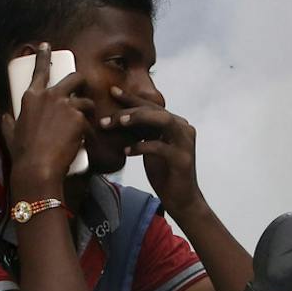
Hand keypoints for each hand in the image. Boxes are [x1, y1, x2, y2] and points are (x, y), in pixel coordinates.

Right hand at [4, 43, 92, 199]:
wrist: (38, 168)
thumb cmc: (22, 153)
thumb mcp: (10, 133)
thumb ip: (7, 121)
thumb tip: (3, 115)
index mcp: (31, 97)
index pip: (39, 70)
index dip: (44, 55)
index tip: (47, 46)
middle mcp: (50, 96)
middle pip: (74, 78)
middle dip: (80, 82)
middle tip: (81, 91)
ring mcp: (66, 105)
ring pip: (85, 101)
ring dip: (88, 110)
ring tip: (85, 123)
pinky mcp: (79, 118)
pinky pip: (88, 121)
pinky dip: (88, 130)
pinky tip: (84, 140)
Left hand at [102, 90, 200, 213]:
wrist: (182, 200)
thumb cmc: (165, 173)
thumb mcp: (150, 148)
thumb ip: (142, 132)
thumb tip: (119, 119)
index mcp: (175, 124)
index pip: (151, 106)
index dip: (132, 98)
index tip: (112, 91)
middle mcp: (183, 128)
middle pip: (154, 110)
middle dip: (129, 111)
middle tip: (106, 119)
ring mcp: (185, 143)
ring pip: (163, 120)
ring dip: (139, 119)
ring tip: (120, 123)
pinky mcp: (182, 159)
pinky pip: (160, 147)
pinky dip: (142, 146)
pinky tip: (126, 151)